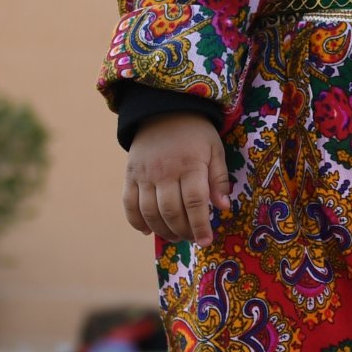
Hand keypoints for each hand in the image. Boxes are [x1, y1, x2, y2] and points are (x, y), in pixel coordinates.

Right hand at [123, 114, 229, 244]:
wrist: (164, 110)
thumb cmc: (196, 133)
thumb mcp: (215, 150)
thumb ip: (219, 179)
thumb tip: (223, 207)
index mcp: (190, 165)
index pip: (195, 202)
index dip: (200, 225)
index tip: (206, 241)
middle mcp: (165, 172)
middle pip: (171, 211)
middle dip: (182, 231)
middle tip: (191, 238)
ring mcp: (145, 174)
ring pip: (150, 211)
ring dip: (162, 230)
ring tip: (174, 236)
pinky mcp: (130, 175)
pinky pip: (129, 203)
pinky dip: (136, 221)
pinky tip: (148, 230)